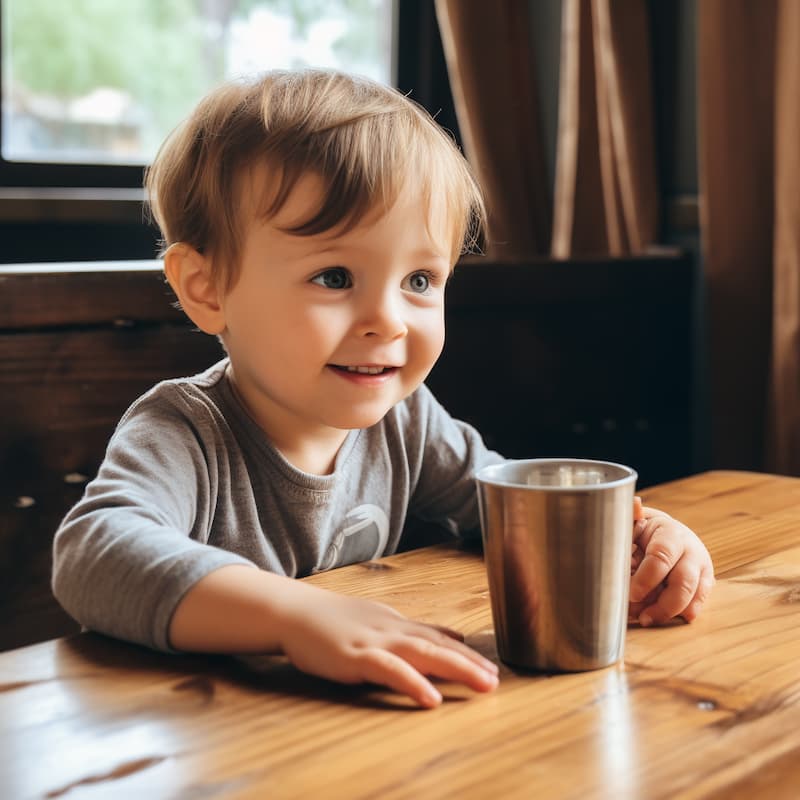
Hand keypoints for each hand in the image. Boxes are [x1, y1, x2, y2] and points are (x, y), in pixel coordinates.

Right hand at [277, 582, 498, 707]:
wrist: (296, 612)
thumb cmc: (337, 620)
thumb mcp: (382, 619)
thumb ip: (418, 629)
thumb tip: (457, 636)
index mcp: (398, 623)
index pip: (439, 637)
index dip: (467, 654)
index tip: (494, 668)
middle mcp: (392, 629)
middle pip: (438, 645)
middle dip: (470, 663)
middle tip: (497, 680)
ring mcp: (374, 641)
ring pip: (422, 653)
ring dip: (455, 668)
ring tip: (482, 684)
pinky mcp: (355, 656)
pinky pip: (389, 670)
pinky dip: (413, 682)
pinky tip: (432, 697)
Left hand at [629, 502, 714, 626]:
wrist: (667, 532)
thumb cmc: (644, 528)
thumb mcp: (635, 520)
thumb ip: (630, 516)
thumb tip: (634, 503)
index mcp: (670, 532)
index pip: (662, 557)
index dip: (647, 578)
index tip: (632, 593)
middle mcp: (691, 549)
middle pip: (683, 581)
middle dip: (661, 603)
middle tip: (640, 616)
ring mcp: (701, 566)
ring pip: (693, 594)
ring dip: (670, 612)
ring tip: (647, 620)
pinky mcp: (706, 581)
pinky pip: (701, 601)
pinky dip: (686, 612)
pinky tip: (672, 619)